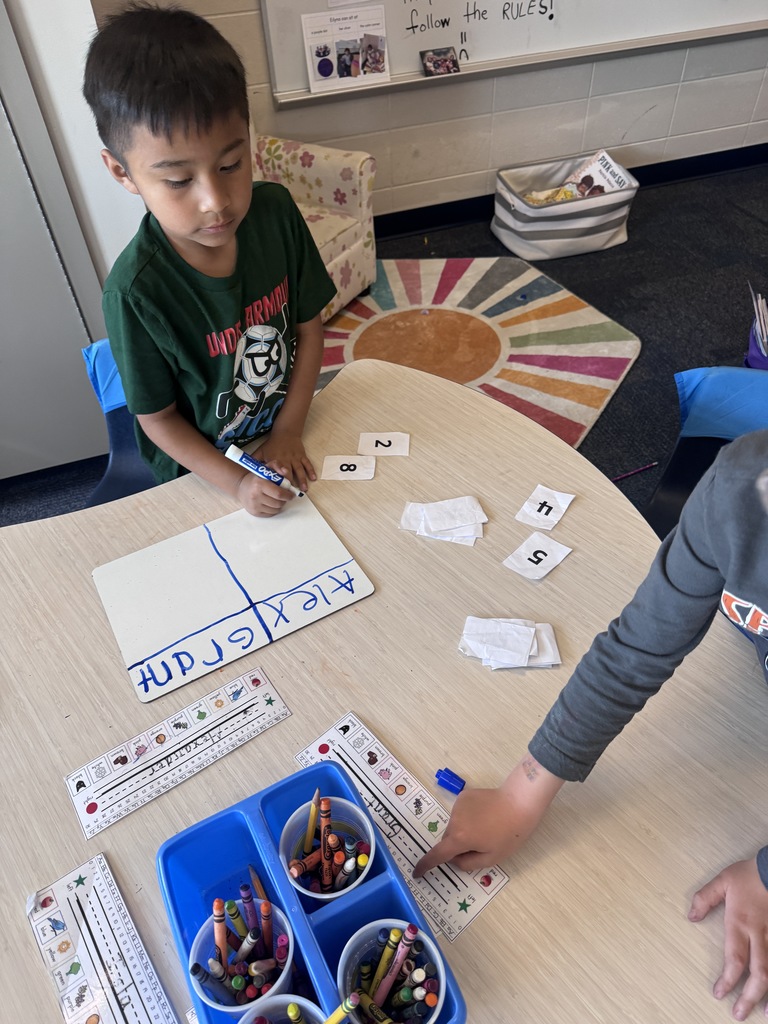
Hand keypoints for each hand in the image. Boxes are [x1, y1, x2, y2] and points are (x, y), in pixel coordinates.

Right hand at [236, 472, 292, 517]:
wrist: (241, 487)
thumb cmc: (257, 477)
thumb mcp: (266, 467)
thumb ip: (277, 465)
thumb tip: (286, 471)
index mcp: (259, 484)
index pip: (279, 493)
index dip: (288, 494)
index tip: (292, 493)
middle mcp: (256, 496)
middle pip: (279, 503)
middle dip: (285, 499)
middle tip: (286, 496)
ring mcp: (255, 506)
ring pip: (276, 509)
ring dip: (280, 504)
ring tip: (277, 498)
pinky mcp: (255, 513)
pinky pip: (271, 514)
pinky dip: (274, 509)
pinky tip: (271, 502)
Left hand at [258, 432, 315, 492]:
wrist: (285, 432)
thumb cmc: (272, 444)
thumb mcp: (261, 451)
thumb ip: (255, 461)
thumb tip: (246, 472)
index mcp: (276, 460)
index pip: (277, 472)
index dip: (278, 481)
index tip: (279, 490)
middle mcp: (286, 459)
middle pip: (289, 473)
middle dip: (291, 484)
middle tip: (292, 494)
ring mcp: (295, 458)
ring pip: (300, 470)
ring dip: (302, 480)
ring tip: (304, 490)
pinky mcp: (302, 456)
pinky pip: (307, 464)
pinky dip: (311, 471)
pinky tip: (313, 479)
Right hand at [413, 756, 563, 875]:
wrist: (519, 802)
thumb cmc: (509, 834)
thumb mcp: (492, 858)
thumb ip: (468, 863)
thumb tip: (455, 859)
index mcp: (460, 838)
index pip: (437, 855)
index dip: (426, 865)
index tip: (416, 872)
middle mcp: (454, 820)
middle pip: (448, 839)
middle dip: (457, 846)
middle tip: (479, 846)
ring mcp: (457, 806)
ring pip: (454, 825)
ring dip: (463, 831)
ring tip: (486, 828)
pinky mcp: (463, 796)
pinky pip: (460, 813)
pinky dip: (467, 818)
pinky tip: (484, 815)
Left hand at [689, 857, 767, 1019]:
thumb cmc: (750, 874)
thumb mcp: (723, 881)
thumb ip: (705, 898)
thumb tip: (691, 916)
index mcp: (742, 924)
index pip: (735, 959)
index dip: (728, 980)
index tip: (719, 993)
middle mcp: (761, 935)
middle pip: (758, 973)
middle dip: (749, 996)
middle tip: (738, 1013)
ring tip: (765, 1015)